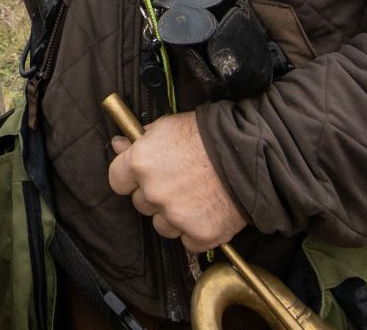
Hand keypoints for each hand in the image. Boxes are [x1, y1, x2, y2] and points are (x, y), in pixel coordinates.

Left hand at [107, 112, 246, 251]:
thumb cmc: (207, 135)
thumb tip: (118, 144)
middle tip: (178, 182)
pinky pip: (188, 241)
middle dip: (155, 195)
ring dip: (174, 216)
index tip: (141, 176)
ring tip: (196, 197)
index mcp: (141, 163)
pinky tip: (209, 211)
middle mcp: (154, 193)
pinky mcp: (200, 235)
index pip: (117, 180)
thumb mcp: (168, 126)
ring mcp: (176, 217)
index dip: (129, 178)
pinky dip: (196, 231)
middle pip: (141, 204)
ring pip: (162, 225)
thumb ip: (140, 140)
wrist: (250, 154)